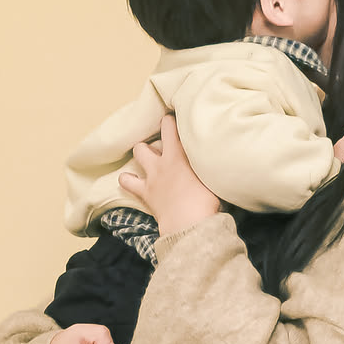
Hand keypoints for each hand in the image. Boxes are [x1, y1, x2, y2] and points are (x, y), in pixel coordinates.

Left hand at [117, 116, 221, 236]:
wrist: (190, 223)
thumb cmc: (207, 201)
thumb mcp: (213, 176)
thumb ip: (207, 162)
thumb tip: (217, 154)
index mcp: (180, 154)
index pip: (170, 126)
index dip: (171, 121)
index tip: (176, 119)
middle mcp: (163, 161)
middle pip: (155, 136)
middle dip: (156, 137)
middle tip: (164, 141)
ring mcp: (152, 176)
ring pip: (138, 152)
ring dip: (142, 152)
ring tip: (149, 157)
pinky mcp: (145, 192)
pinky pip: (127, 181)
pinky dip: (127, 179)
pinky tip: (131, 180)